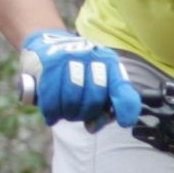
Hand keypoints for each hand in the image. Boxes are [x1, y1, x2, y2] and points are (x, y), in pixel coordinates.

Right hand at [21, 30, 140, 129]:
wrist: (48, 45)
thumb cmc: (77, 72)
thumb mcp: (97, 84)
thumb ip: (102, 108)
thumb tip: (91, 127)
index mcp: (109, 63)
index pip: (121, 88)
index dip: (125, 108)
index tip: (125, 122)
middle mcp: (92, 57)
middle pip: (94, 99)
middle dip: (85, 113)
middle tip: (77, 114)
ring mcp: (70, 58)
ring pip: (71, 101)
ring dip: (68, 114)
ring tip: (65, 113)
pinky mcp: (49, 64)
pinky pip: (51, 99)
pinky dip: (52, 113)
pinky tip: (52, 116)